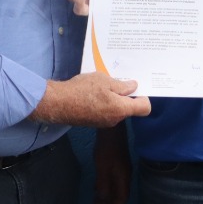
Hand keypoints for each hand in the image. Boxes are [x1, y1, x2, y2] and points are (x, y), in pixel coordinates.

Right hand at [30, 71, 150, 127]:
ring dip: (112, 98)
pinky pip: (104, 111)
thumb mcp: (104, 81)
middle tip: (116, 81)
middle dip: (125, 95)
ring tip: (100, 85)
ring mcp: (103, 122)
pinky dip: (102, 103)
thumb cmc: (82, 90)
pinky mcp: (93, 122)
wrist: (58, 103)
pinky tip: (91, 93)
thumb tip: (133, 87)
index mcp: (121, 109)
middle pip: (128, 108)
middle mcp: (115, 119)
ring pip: (115, 109)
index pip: (144, 108)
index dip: (143, 97)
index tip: (136, 88)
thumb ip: (122, 85)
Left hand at [93, 127, 132, 203]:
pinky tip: (96, 185)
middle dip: (109, 202)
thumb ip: (103, 184)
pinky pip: (113, 179)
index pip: (122, 197)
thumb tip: (103, 199)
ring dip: (106, 193)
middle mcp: (125, 175)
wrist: (112, 130)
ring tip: (95, 198)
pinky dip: (105, 185)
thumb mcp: (102, 168)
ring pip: (116, 186)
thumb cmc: (106, 149)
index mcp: (124, 177)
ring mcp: (122, 168)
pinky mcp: (118, 163)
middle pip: (120, 193)